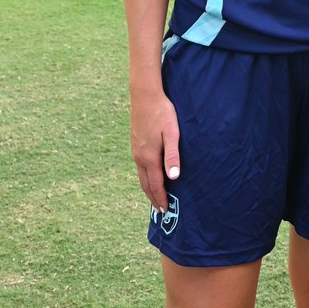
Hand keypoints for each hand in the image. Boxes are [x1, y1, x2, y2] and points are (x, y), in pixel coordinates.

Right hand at [130, 88, 181, 213]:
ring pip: (141, 175)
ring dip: (148, 188)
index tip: (165, 210)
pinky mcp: (135, 144)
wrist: (145, 96)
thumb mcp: (172, 133)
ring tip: (155, 197)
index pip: (155, 184)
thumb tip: (173, 177)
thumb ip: (172, 155)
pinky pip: (139, 167)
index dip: (161, 198)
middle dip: (153, 197)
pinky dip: (145, 177)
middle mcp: (139, 157)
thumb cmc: (162, 113)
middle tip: (160, 210)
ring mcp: (135, 151)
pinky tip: (150, 176)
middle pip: (145, 184)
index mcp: (149, 157)